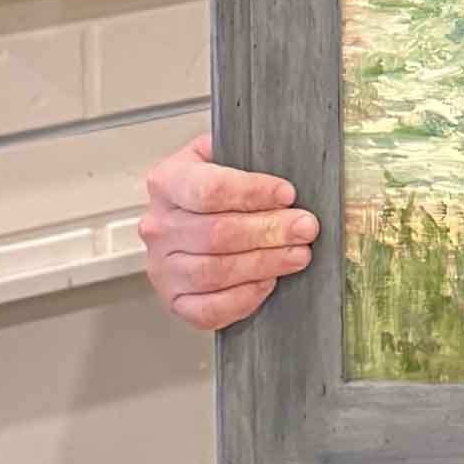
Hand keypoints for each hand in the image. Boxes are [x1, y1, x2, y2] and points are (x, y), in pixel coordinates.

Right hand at [140, 132, 317, 330]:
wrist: (197, 215)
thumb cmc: (218, 185)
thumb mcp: (227, 153)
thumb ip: (248, 154)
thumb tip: (289, 159)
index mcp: (168, 182)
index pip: (208, 190)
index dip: (253, 192)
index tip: (288, 194)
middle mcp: (159, 226)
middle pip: (216, 233)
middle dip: (269, 230)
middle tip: (305, 227)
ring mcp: (163, 267)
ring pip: (214, 271)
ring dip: (264, 263)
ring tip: (298, 254)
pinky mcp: (175, 300)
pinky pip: (208, 310)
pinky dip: (243, 298)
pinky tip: (268, 281)